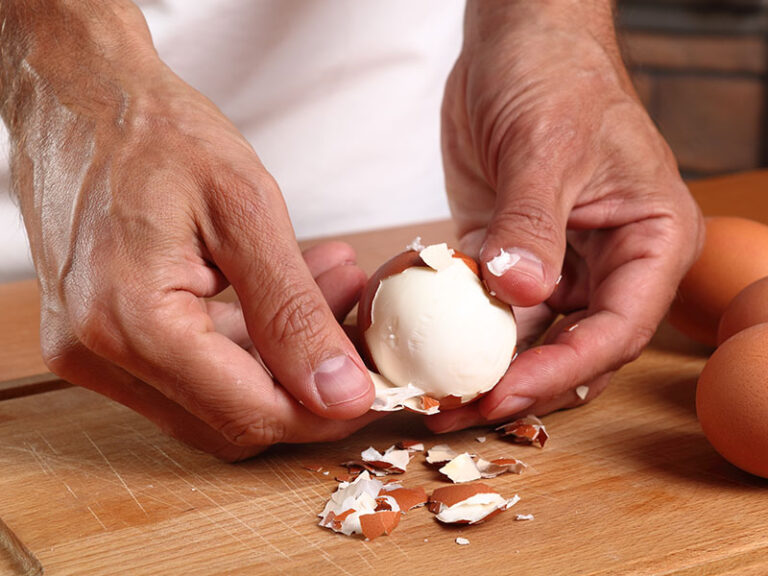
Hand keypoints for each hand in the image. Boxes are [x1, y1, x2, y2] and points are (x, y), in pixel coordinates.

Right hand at [3, 3, 374, 460]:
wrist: (82, 95)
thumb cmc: (156, 133)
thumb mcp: (245, 211)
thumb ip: (292, 313)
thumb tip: (340, 393)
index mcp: (130, 321)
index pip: (250, 413)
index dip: (324, 411)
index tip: (375, 385)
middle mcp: (97, 352)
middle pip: (232, 418)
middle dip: (308, 382)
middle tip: (358, 326)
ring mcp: (90, 349)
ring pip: (214, 396)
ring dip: (282, 356)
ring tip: (334, 285)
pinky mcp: (99, 337)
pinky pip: (188, 368)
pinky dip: (246, 342)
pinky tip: (287, 290)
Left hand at [430, 1, 703, 431]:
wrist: (516, 39)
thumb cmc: (554, 73)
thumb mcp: (546, 144)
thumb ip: (532, 221)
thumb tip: (518, 291)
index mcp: (651, 239)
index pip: (617, 327)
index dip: (562, 370)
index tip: (503, 392)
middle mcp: (611, 261)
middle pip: (573, 347)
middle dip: (518, 384)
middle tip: (457, 411)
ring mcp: (559, 262)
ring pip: (527, 336)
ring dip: (481, 366)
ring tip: (432, 395)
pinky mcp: (509, 256)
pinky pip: (486, 307)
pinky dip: (456, 329)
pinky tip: (420, 347)